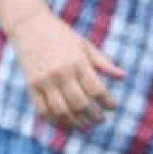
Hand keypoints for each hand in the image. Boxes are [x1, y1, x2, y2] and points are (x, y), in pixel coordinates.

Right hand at [8, 10, 122, 129]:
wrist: (29, 25)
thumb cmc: (61, 35)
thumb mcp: (84, 45)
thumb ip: (103, 62)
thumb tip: (123, 77)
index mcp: (77, 62)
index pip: (96, 88)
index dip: (107, 101)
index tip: (112, 106)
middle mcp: (61, 73)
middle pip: (80, 103)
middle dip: (93, 116)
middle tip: (100, 120)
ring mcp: (45, 81)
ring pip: (62, 111)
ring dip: (76, 123)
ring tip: (86, 127)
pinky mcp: (32, 86)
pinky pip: (44, 111)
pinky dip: (56, 122)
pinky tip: (66, 125)